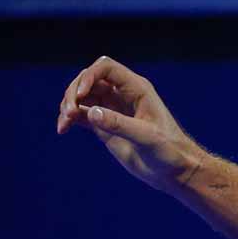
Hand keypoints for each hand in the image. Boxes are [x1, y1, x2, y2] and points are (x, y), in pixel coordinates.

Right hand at [56, 57, 204, 191]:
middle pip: (88, 79)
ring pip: (82, 96)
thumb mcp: (146, 137)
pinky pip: (81, 114)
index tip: (80, 95)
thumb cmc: (169, 151)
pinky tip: (63, 129)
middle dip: (74, 92)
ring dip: (68, 105)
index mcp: (137, 89)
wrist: (174, 171)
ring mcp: (112, 109)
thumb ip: (119, 124)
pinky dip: (69, 118)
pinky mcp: (105, 125)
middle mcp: (122, 95)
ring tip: (65, 123)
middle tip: (70, 113)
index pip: (106, 68)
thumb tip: (91, 113)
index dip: (89, 76)